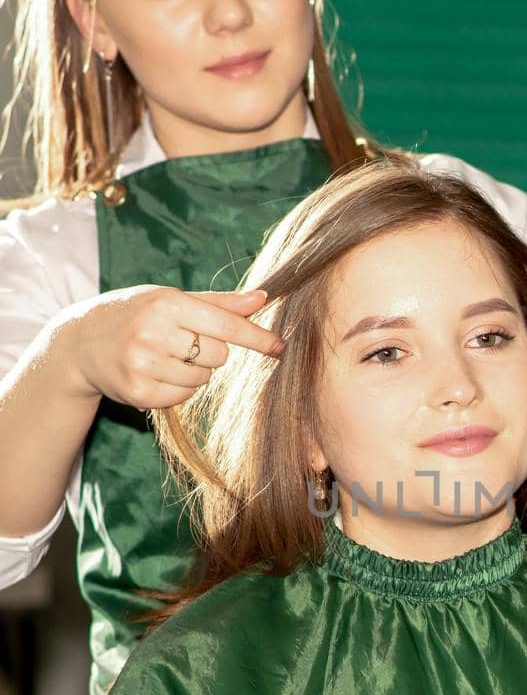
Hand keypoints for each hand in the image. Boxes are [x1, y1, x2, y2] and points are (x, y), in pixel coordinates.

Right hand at [51, 285, 284, 410]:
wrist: (78, 343)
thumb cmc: (134, 314)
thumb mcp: (170, 298)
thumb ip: (218, 303)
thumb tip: (262, 298)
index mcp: (166, 303)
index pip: (225, 324)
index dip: (256, 337)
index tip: (280, 347)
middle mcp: (153, 332)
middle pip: (218, 355)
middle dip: (210, 351)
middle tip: (182, 342)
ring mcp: (143, 365)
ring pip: (203, 378)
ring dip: (194, 371)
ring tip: (164, 356)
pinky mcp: (138, 393)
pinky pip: (183, 396)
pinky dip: (178, 388)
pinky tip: (155, 373)